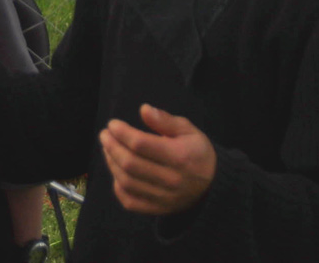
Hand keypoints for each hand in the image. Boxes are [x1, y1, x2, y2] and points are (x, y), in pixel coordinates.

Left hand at [99, 103, 215, 215]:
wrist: (214, 185)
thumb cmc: (197, 152)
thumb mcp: (188, 130)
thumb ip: (165, 120)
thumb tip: (144, 109)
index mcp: (179, 157)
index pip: (141, 145)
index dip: (122, 133)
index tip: (112, 124)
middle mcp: (171, 180)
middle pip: (131, 164)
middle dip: (112, 146)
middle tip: (104, 134)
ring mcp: (165, 198)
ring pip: (128, 182)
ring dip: (112, 163)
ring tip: (108, 148)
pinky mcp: (159, 209)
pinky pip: (131, 202)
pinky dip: (118, 187)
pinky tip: (116, 172)